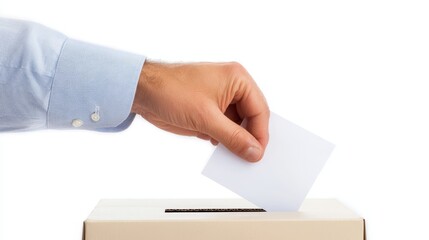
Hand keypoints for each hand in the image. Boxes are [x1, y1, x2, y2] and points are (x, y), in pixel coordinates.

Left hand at [131, 61, 268, 161]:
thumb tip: (254, 152)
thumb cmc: (171, 91)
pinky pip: (225, 129)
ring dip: (236, 141)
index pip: (260, 109)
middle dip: (249, 138)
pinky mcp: (210, 111)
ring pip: (238, 125)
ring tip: (235, 158)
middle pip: (251, 117)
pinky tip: (220, 150)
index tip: (258, 154)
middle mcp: (232, 88)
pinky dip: (224, 140)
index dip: (261, 134)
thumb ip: (233, 137)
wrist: (143, 92)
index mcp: (237, 79)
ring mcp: (221, 100)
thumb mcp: (206, 118)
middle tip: (250, 159)